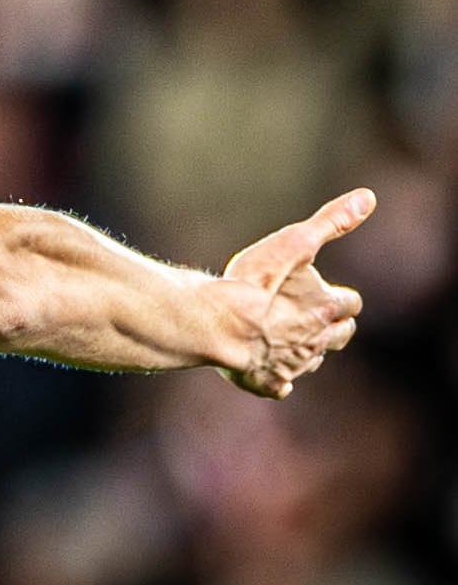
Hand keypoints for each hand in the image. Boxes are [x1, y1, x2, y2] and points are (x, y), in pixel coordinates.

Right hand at [214, 188, 373, 397]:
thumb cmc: (250, 284)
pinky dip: (277, 379)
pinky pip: (279, 386)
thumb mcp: (292, 243)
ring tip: (289, 339)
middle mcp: (316, 340)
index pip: (350, 304)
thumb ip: (330, 222)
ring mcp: (292, 366)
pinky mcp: (267, 383)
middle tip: (316, 316)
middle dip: (333, 326)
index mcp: (324, 309)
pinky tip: (267, 371)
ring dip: (306, 350)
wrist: (215, 325)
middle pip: (341, 336)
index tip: (328, 293)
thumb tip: (368, 197)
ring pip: (312, 361)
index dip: (340, 297)